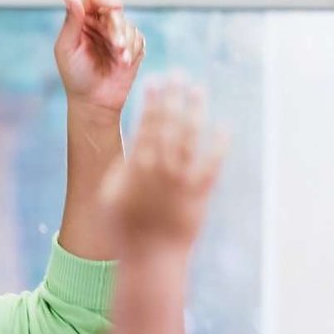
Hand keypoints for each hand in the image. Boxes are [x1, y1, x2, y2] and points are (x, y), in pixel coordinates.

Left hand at [56, 0, 144, 115]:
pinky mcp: (131, 46)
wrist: (95, 101)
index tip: (115, 6)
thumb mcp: (67, 48)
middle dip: (117, 28)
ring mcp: (116, 34)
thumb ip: (71, 21)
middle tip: (116, 46)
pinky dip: (133, 49)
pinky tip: (124, 63)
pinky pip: (138, 38)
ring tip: (120, 60)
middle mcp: (99, 24)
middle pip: (114, 11)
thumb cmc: (76, 76)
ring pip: (128, 25)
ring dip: (126, 42)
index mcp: (81, 21)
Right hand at [101, 80, 226, 256]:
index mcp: (135, 167)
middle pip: (168, 124)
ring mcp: (181, 180)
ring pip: (190, 137)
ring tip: (198, 90)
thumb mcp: (110, 195)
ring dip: (194, 110)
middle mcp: (159, 169)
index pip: (145, 124)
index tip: (155, 80)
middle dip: (173, 96)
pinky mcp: (200, 193)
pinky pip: (212, 163)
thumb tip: (130, 141)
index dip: (151, 100)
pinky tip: (223, 126)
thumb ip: (120, 166)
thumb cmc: (123, 228)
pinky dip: (218, 144)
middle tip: (178, 74)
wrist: (150, 258)